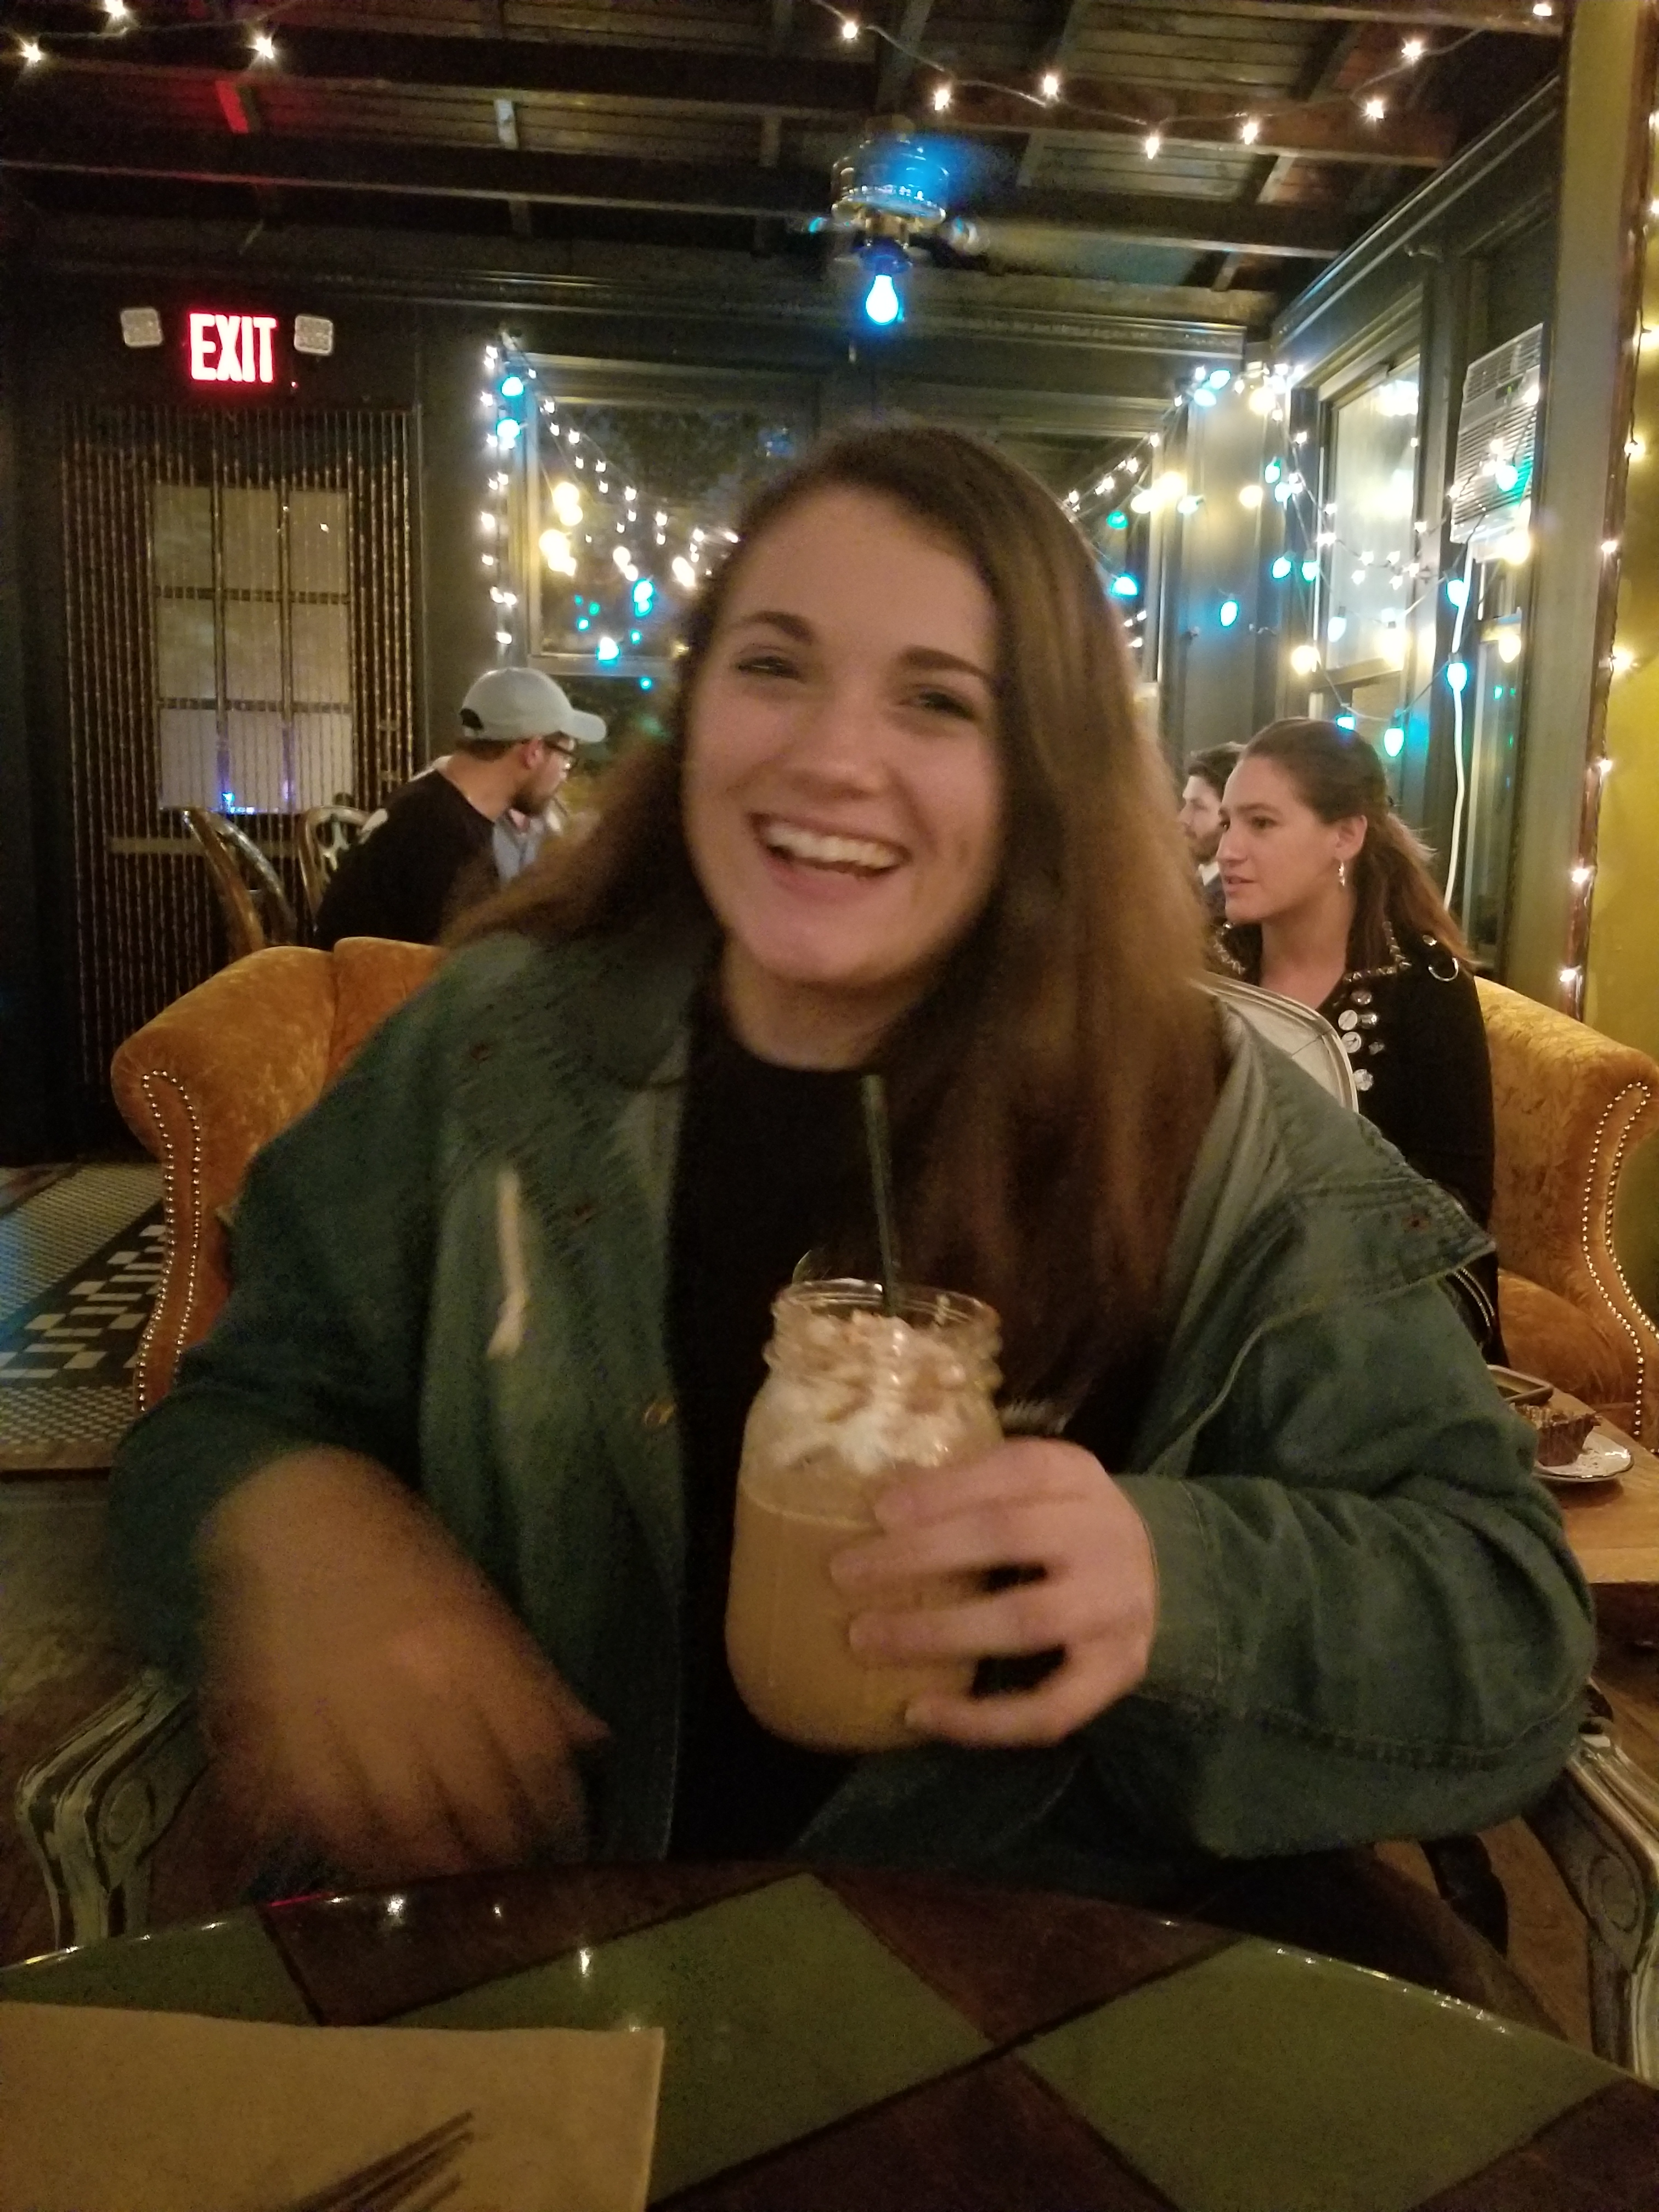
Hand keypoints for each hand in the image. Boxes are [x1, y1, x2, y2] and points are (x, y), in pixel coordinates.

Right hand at [199, 1450, 605, 1884]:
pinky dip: (338, 1841)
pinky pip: (308, 1808)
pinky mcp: (272, 1725)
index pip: (528, 1751)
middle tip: (501, 1874)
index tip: (562, 1838)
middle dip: (488, 1848)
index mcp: (468, 1647)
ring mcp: (338, 1709)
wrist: (292, 1511)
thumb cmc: (399, 1553)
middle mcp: (409, 1685)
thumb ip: (532, 1677)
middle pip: (461, 1797)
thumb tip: (591, 1740)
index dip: (551, 1806)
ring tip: (438, 1878)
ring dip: (418, 1862)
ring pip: (387, 1819)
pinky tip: (361, 1855)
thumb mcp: (479, 1599)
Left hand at [829, 1438, 1157, 1746]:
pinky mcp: (1117, 1673)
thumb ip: (972, 1483)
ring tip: (865, 1638)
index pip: (1013, 1472)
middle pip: (1010, 1536)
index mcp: (1077, 1476)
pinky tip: (921, 1712)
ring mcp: (1116, 1609)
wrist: (1152, 1577)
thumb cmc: (1058, 1523)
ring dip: (938, 1632)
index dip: (945, 1490)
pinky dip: (982, 1718)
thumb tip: (878, 1502)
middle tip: (845, 1572)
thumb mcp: (1031, 1484)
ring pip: (1025, 1620)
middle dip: (921, 1554)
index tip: (879, 1510)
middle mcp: (1106, 1536)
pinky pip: (1050, 1709)